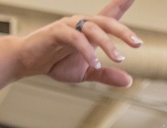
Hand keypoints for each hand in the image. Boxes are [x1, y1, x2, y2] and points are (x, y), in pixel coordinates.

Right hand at [16, 2, 141, 88]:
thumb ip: (107, 75)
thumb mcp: (88, 72)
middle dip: (123, 31)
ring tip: (119, 58)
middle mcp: (82, 23)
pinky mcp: (56, 32)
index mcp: (91, 30)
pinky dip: (87, 51)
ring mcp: (69, 26)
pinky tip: (95, 63)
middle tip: (138, 43)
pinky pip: (75, 38)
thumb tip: (129, 81)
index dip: (122, 4)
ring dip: (107, 43)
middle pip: (107, 21)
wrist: (29, 61)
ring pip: (93, 29)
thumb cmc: (57, 61)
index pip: (110, 15)